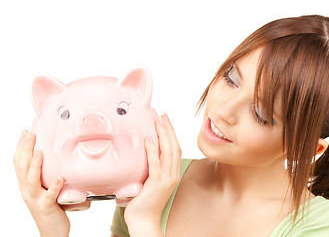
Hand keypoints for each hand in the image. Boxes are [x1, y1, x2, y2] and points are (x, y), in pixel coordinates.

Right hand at [13, 130, 69, 236]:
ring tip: (39, 152)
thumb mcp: (42, 188)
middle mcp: (27, 190)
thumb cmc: (49, 207)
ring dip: (35, 166)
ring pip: (31, 181)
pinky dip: (54, 187)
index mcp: (25, 184)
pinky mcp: (47, 207)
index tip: (26, 132)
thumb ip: (44, 173)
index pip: (18, 163)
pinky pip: (49, 196)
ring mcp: (35, 199)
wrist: (51, 231)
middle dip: (25, 150)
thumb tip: (50, 155)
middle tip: (29, 134)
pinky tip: (60, 178)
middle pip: (22, 168)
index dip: (20, 147)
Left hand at [124, 114, 181, 235]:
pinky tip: (150, 140)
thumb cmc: (144, 203)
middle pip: (174, 147)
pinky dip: (153, 151)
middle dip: (169, 129)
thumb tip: (143, 154)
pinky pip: (156, 164)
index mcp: (172, 174)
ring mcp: (166, 179)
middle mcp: (172, 175)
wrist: (144, 221)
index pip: (175, 149)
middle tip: (163, 116)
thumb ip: (150, 169)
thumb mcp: (150, 182)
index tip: (165, 121)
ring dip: (163, 135)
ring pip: (168, 152)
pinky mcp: (157, 184)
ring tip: (158, 122)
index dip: (171, 134)